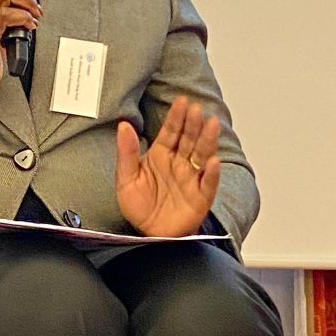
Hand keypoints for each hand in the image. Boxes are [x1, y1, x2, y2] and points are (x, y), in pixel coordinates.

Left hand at [115, 97, 220, 237]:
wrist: (149, 234)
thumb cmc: (139, 206)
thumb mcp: (126, 178)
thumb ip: (126, 152)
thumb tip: (124, 125)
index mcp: (161, 155)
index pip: (171, 131)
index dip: (177, 117)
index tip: (182, 101)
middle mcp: (179, 164)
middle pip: (188, 140)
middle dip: (193, 124)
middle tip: (196, 109)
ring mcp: (191, 179)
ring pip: (202, 155)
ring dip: (207, 141)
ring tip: (211, 125)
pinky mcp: (200, 197)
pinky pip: (207, 183)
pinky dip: (210, 173)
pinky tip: (212, 162)